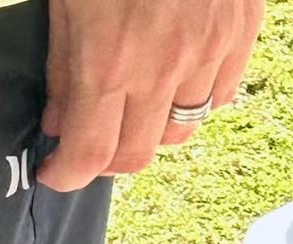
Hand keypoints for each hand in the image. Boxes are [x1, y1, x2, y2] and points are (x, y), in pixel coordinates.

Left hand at [39, 0, 263, 191]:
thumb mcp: (68, 5)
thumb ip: (63, 68)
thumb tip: (60, 120)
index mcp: (109, 64)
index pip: (91, 157)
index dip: (68, 174)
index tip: (57, 169)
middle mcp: (161, 69)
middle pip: (138, 155)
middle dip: (109, 158)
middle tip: (94, 138)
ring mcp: (206, 50)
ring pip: (181, 130)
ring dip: (154, 128)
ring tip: (137, 104)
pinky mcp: (239, 30)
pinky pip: (220, 93)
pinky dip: (196, 97)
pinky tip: (177, 76)